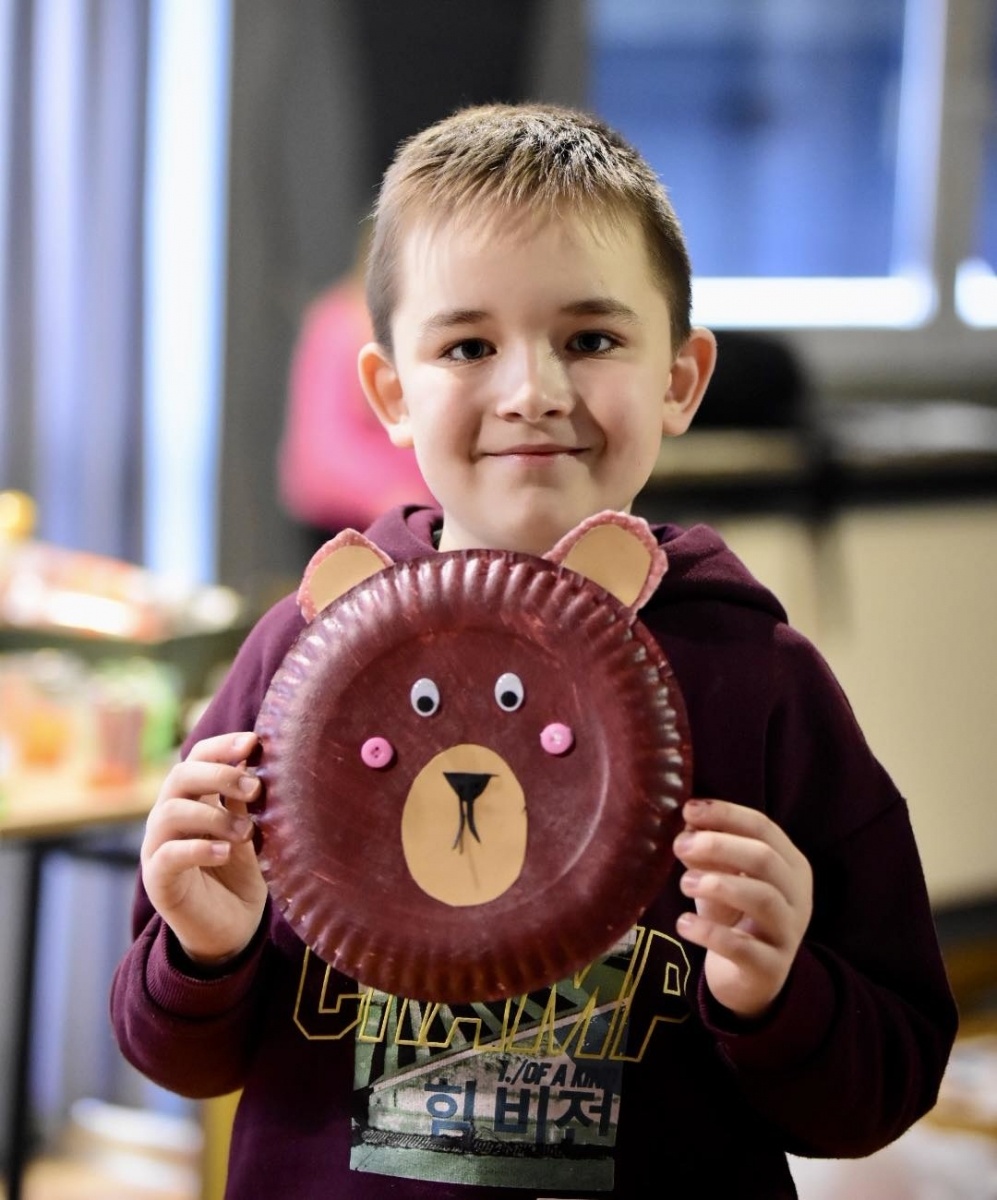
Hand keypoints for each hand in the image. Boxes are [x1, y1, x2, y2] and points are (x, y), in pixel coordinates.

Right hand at [141, 731, 266, 966]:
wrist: (231, 932)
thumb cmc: (240, 875)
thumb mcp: (249, 832)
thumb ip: (246, 802)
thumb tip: (259, 762)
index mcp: (193, 799)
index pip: (197, 758)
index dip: (222, 746)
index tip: (254, 741)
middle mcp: (169, 817)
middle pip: (180, 775)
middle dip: (219, 774)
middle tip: (255, 786)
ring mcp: (158, 847)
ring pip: (170, 811)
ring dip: (213, 815)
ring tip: (246, 832)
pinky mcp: (158, 880)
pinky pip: (168, 854)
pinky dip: (198, 848)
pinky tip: (225, 852)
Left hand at [673, 798, 812, 1019]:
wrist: (749, 978)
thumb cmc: (734, 915)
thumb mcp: (721, 877)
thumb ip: (707, 851)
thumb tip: (686, 822)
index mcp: (790, 864)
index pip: (763, 827)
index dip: (726, 814)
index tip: (689, 809)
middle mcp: (797, 895)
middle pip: (765, 858)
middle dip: (719, 846)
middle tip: (679, 846)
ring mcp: (788, 933)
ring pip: (762, 898)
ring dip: (718, 884)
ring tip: (683, 883)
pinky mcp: (771, 968)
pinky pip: (743, 947)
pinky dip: (709, 932)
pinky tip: (684, 924)